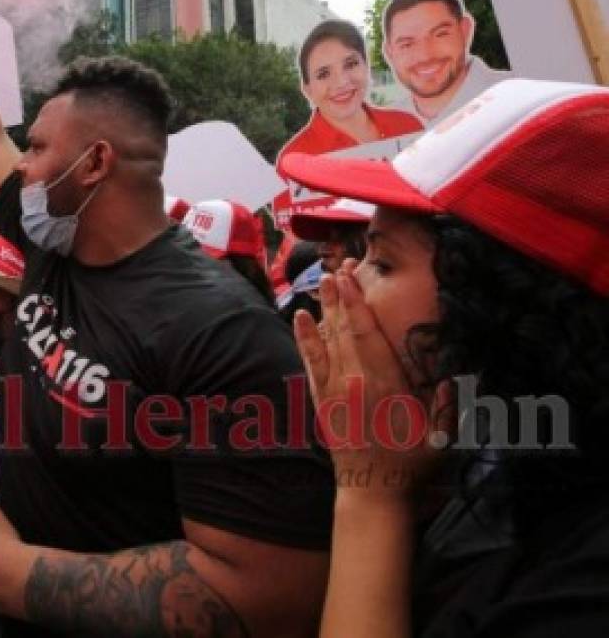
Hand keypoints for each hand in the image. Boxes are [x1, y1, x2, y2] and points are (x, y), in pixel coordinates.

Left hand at [292, 262, 449, 498]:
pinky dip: (305, 338)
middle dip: (340, 295)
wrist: (372, 492)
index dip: (357, 304)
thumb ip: (448, 401)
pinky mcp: (322, 400)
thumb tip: (458, 371)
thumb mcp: (441, 435)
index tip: (350, 278)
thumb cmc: (411, 463)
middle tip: (338, 265)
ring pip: (327, 340)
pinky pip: (311, 361)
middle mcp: (354, 382)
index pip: (367, 335)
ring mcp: (334, 390)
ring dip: (324, 308)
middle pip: (344, 329)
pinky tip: (300, 317)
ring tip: (322, 280)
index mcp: (384, 386)